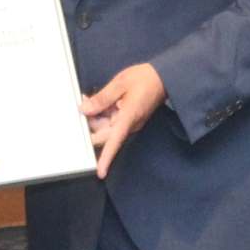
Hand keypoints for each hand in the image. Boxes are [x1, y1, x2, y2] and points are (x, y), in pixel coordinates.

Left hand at [81, 63, 166, 179]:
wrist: (164, 78)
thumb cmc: (146, 79)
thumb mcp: (120, 83)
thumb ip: (102, 98)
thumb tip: (85, 109)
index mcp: (128, 118)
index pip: (114, 142)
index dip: (106, 159)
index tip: (100, 172)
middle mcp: (130, 125)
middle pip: (105, 136)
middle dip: (92, 125)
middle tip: (84, 105)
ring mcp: (130, 123)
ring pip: (107, 128)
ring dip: (97, 117)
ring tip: (91, 98)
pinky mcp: (129, 119)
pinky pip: (112, 122)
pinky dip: (104, 114)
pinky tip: (100, 101)